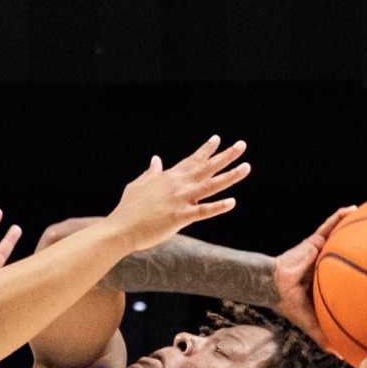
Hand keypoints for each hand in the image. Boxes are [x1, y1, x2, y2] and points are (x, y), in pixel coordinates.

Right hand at [110, 137, 248, 250]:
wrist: (120, 228)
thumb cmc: (128, 209)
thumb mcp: (138, 185)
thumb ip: (150, 172)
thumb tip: (156, 160)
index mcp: (169, 177)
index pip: (192, 160)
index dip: (206, 149)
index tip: (218, 139)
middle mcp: (178, 185)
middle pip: (207, 167)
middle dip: (226, 155)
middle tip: (242, 145)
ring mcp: (180, 200)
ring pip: (210, 185)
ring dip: (230, 176)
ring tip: (246, 167)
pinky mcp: (180, 217)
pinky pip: (203, 212)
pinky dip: (218, 207)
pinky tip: (232, 202)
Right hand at [274, 207, 354, 348]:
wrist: (274, 286)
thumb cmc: (290, 304)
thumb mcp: (312, 323)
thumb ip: (326, 337)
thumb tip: (342, 357)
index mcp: (330, 282)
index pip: (351, 277)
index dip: (366, 276)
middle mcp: (329, 264)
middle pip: (351, 254)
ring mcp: (322, 251)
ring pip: (342, 236)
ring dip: (356, 227)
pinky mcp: (314, 240)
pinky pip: (329, 225)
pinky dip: (339, 216)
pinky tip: (352, 209)